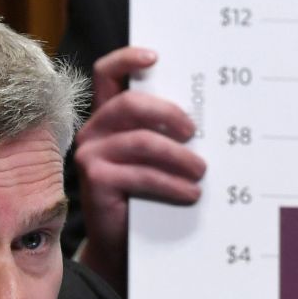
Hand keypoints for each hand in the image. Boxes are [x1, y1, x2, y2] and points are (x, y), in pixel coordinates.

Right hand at [72, 46, 207, 293]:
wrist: (123, 241)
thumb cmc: (145, 194)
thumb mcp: (156, 158)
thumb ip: (166, 134)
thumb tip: (207, 122)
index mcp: (109, 117)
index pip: (107, 74)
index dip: (127, 59)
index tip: (156, 57)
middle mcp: (95, 130)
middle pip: (130, 104)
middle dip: (168, 113)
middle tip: (194, 132)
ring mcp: (91, 154)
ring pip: (140, 141)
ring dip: (178, 156)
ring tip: (201, 171)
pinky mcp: (95, 180)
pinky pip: (140, 174)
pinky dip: (171, 184)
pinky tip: (190, 193)